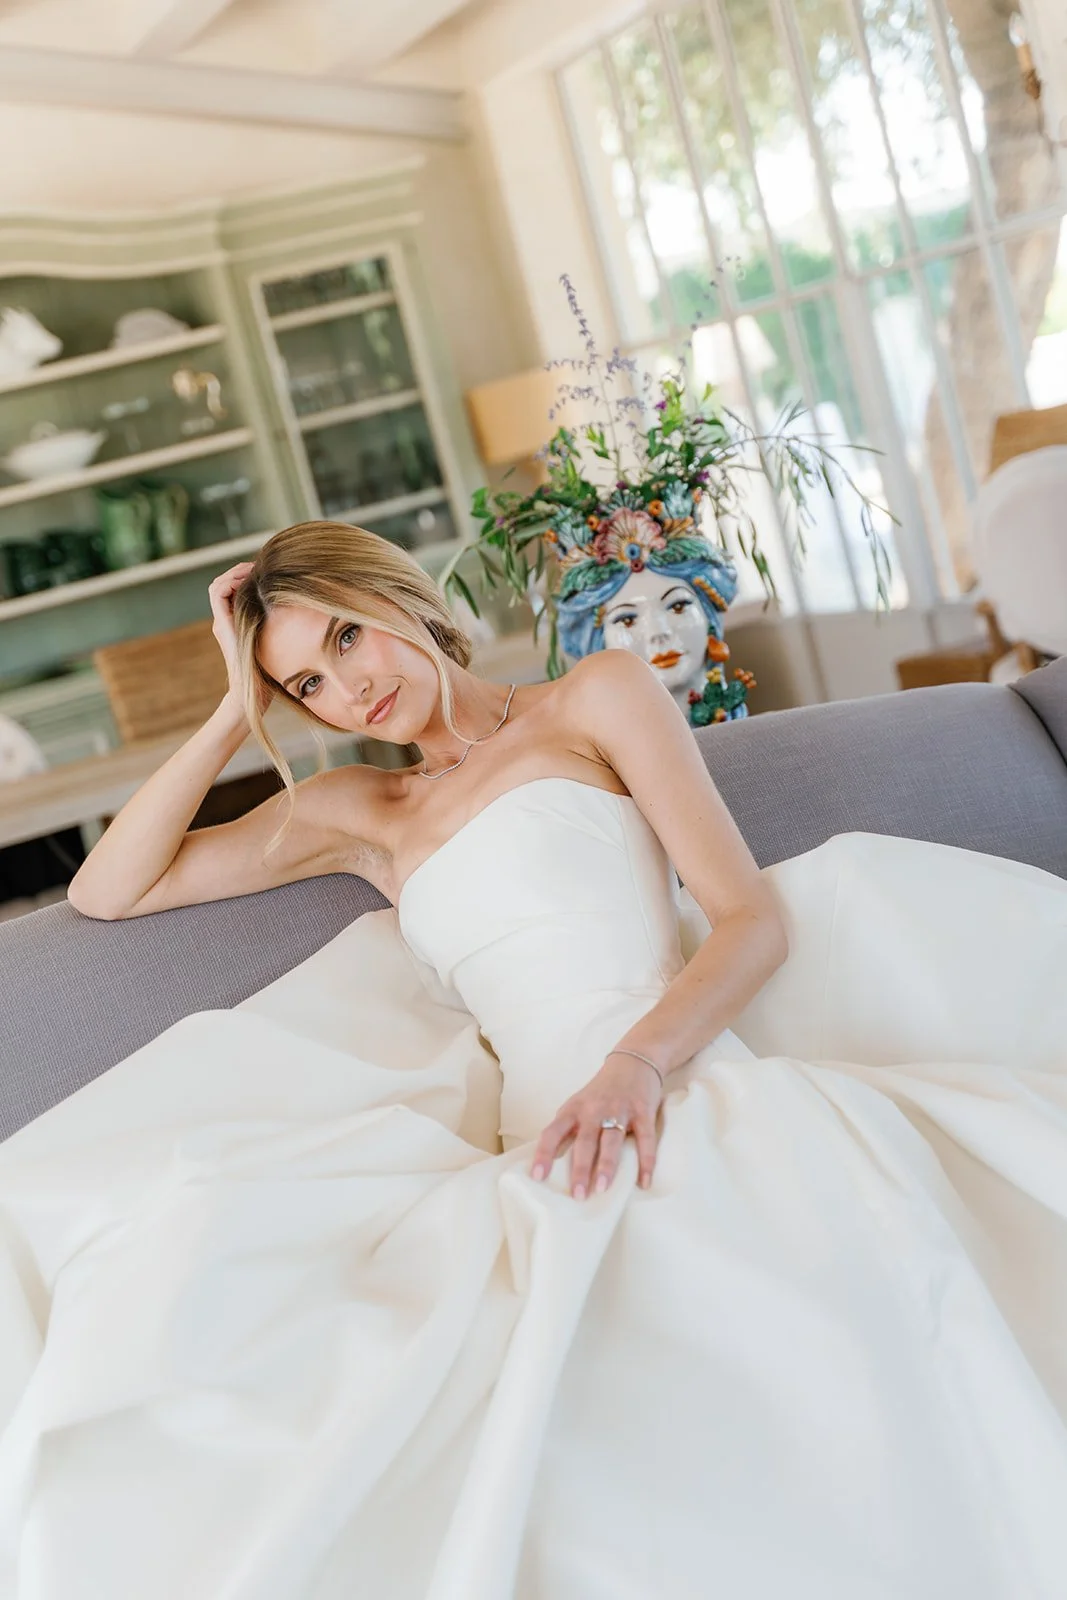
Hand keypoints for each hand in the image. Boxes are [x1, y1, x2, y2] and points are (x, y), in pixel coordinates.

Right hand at [208, 561, 271, 716]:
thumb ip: (281, 629)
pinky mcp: (222, 624)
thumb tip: (306, 614)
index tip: (267, 572)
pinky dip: (229, 581)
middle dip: (241, 570)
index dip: (247, 577)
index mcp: (237, 624)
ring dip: (234, 572)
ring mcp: (222, 622)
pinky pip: (217, 593)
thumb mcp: (278, 643)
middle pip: (226, 584)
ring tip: (252, 568)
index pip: (236, 591)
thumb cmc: (269, 675)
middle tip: (260, 564)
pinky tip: (247, 579)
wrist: (252, 692)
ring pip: (218, 585)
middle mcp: (227, 621)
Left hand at [530, 1052, 662, 1198]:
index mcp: (573, 1110)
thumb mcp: (578, 1104)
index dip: (544, 1154)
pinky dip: (646, 1161)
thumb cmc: (601, 1091)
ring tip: (603, 1189)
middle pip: (584, 1141)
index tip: (538, 1177)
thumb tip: (552, 1164)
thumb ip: (568, 1128)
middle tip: (578, 1195)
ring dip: (607, 1165)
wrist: (633, 1062)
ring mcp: (619, 1110)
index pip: (553, 1133)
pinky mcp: (643, 1111)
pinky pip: (645, 1138)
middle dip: (580, 1169)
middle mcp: (594, 1110)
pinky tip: (644, 1181)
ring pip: (611, 1140)